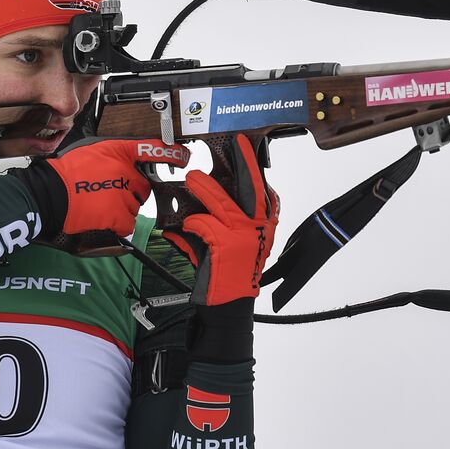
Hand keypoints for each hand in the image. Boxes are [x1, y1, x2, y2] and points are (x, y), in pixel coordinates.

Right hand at [18, 138, 190, 236]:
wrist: (49, 194)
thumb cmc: (65, 173)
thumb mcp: (91, 151)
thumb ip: (113, 156)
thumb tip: (128, 165)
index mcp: (118, 151)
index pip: (153, 148)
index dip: (172, 153)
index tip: (183, 157)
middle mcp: (125, 171)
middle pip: (143, 186)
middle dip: (131, 191)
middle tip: (108, 192)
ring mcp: (123, 193)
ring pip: (135, 206)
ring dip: (122, 208)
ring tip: (98, 203)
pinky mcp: (118, 214)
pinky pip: (128, 223)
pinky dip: (117, 224)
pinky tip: (101, 217)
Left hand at [164, 134, 279, 304]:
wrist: (231, 304)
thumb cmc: (232, 269)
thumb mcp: (241, 240)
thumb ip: (233, 218)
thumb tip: (213, 191)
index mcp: (265, 224)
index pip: (262, 188)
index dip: (251, 164)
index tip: (243, 144)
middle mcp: (260, 228)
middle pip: (251, 187)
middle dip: (241, 163)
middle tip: (230, 146)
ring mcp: (244, 236)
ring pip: (222, 203)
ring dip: (205, 188)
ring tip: (193, 179)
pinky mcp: (226, 245)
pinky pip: (204, 224)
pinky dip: (192, 223)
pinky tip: (184, 227)